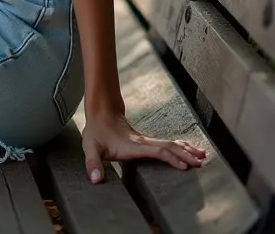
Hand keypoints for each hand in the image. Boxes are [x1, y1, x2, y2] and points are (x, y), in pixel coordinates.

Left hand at [82, 110, 207, 183]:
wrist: (101, 113)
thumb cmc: (96, 131)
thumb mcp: (90, 147)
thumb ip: (92, 163)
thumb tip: (96, 179)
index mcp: (133, 146)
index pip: (156, 151)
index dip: (171, 157)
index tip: (185, 165)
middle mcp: (143, 142)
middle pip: (168, 146)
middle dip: (185, 155)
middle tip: (200, 163)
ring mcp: (146, 141)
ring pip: (170, 143)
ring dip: (186, 149)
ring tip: (202, 156)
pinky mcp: (147, 141)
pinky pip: (167, 144)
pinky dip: (180, 146)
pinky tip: (189, 149)